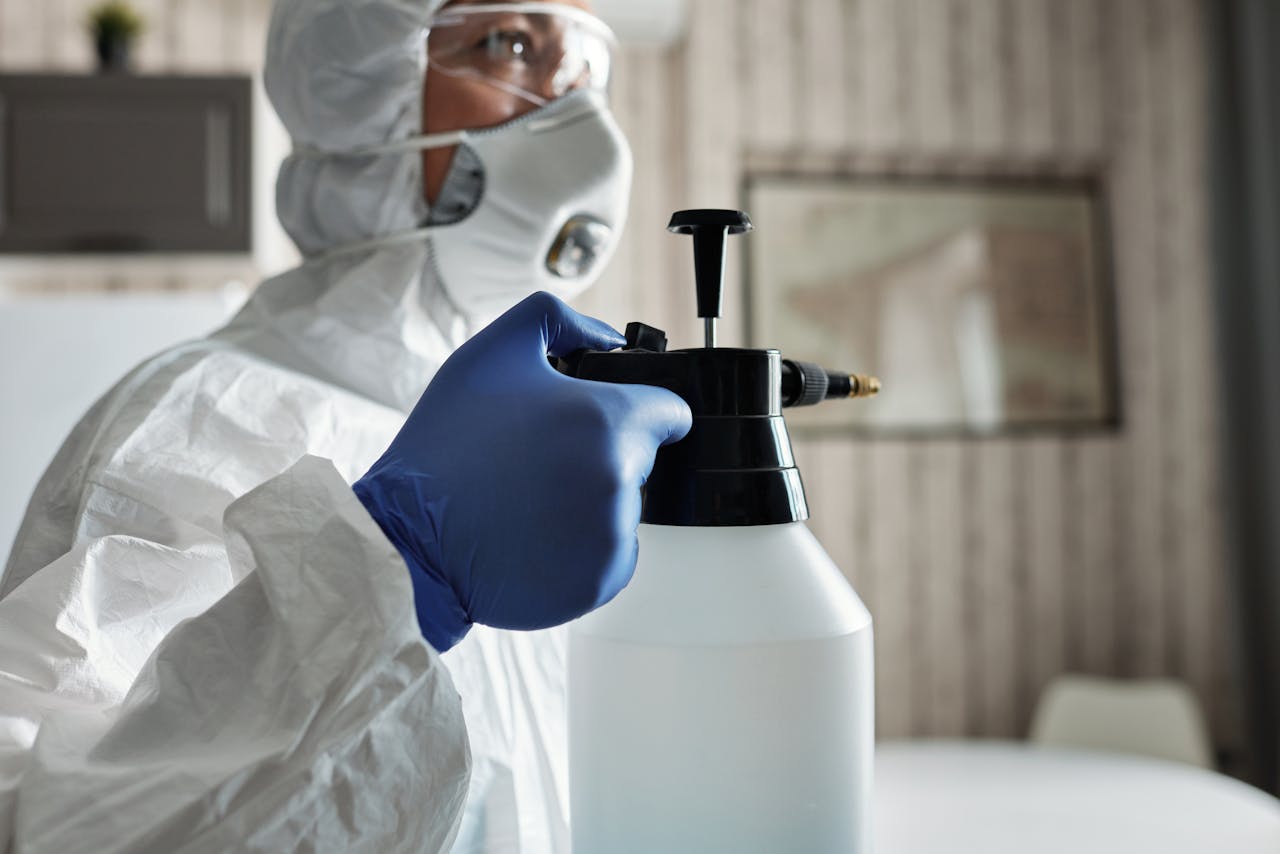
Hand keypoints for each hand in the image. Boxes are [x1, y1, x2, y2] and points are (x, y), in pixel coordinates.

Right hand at [353, 292, 691, 651]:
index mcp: (609, 421)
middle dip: (602, 457)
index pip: (669, 413)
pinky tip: (533, 539)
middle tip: (541, 462)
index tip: (612, 418)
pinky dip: (581, 553)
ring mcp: (611, 537)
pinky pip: (610, 560)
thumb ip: (562, 323)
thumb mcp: (495, 351)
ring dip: (588, 506)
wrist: (406, 533)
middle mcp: (620, 480)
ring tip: (528, 503)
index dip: (642, 409)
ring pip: (623, 512)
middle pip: (639, 463)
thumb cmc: (446, 442)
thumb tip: (612, 339)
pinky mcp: (598, 583)